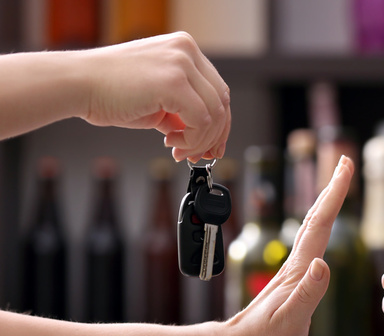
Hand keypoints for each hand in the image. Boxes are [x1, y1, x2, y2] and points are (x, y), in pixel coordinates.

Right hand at [79, 32, 229, 162]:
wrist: (77, 84)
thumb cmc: (108, 90)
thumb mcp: (158, 98)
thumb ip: (183, 110)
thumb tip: (203, 136)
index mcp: (184, 49)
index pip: (217, 90)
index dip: (219, 123)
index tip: (212, 145)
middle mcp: (186, 51)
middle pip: (222, 101)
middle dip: (213, 135)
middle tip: (198, 154)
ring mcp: (181, 63)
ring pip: (215, 113)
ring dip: (199, 140)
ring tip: (178, 149)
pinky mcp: (173, 82)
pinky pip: (201, 120)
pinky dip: (191, 139)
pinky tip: (170, 143)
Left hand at [221, 156, 353, 335]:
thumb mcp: (288, 324)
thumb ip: (306, 295)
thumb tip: (323, 264)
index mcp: (298, 271)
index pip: (320, 225)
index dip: (334, 194)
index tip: (344, 166)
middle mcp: (296, 267)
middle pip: (316, 220)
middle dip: (332, 190)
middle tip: (345, 164)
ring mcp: (293, 275)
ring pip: (312, 232)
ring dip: (326, 207)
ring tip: (337, 190)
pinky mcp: (292, 286)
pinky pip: (311, 249)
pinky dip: (320, 231)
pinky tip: (322, 235)